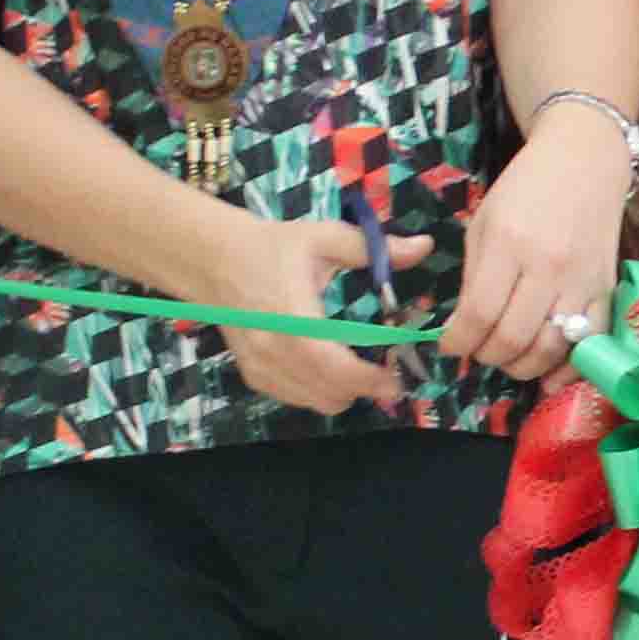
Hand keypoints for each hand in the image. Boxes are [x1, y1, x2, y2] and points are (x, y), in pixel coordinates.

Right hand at [205, 213, 429, 417]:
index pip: (331, 364)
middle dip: (364, 387)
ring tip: (360, 370)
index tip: (397, 377)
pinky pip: (294, 398)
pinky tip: (328, 370)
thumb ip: (374, 249)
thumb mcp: (324, 238)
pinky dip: (317, 392)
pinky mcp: (252, 375)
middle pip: (328, 392)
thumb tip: (424, 246)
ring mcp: (260, 366)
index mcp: (291, 315)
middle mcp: (272, 348)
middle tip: (388, 372)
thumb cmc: (272, 246)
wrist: (214, 258)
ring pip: (314, 401)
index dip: (367, 379)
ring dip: (343, 392)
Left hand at [445, 122, 628, 381]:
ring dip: (522, 367)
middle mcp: (548, 266)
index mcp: (509, 244)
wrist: (585, 160)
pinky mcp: (607, 288)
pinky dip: (569, 368)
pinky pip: (591, 341)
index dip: (458, 342)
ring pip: (551, 347)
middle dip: (487, 356)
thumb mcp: (484, 222)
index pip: (478, 313)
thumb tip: (462, 329)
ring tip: (508, 359)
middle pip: (513, 338)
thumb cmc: (525, 188)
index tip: (450, 346)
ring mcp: (582, 280)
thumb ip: (473, 277)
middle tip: (479, 351)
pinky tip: (548, 376)